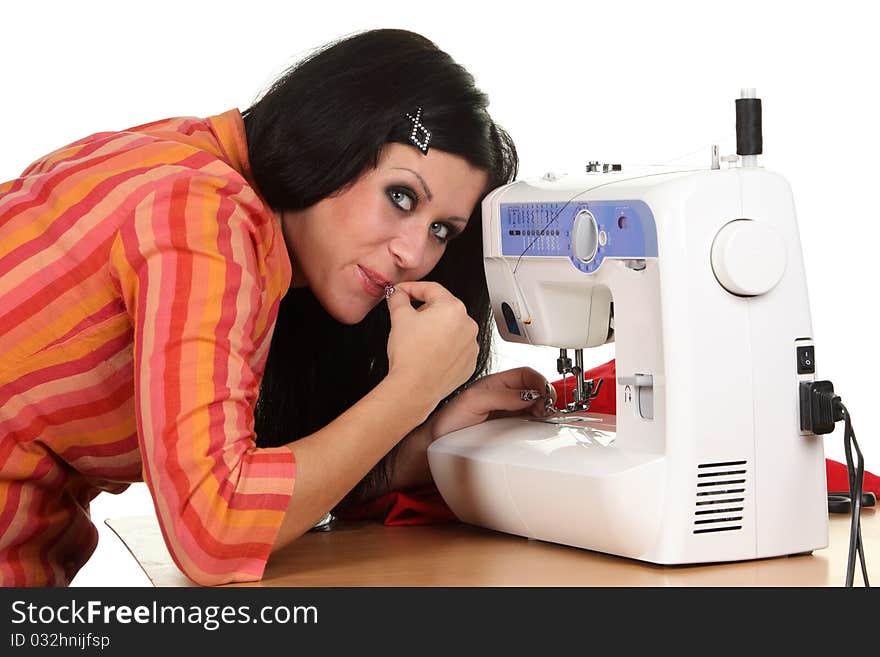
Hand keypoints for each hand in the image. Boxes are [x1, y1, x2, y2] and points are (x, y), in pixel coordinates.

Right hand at [385, 281, 479, 409]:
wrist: (415, 388)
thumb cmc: (410, 356)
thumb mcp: (399, 318)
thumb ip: (398, 298)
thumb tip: (397, 294)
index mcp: (453, 308)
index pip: (431, 289)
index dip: (412, 288)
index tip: (402, 293)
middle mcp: (467, 324)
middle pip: (443, 308)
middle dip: (424, 311)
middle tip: (407, 319)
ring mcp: (471, 344)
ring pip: (451, 328)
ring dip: (436, 330)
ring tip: (418, 341)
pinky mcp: (469, 362)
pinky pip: (456, 347)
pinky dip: (444, 347)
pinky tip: (429, 353)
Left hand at [426, 367, 556, 439]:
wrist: (436, 445)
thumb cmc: (448, 422)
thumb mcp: (473, 402)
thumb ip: (501, 396)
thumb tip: (528, 395)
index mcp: (496, 384)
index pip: (526, 375)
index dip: (539, 381)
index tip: (545, 395)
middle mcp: (504, 397)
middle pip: (535, 389)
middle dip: (546, 396)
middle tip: (546, 409)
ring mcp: (507, 413)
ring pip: (535, 406)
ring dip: (545, 410)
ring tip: (544, 418)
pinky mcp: (508, 430)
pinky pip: (529, 423)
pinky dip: (538, 424)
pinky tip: (537, 428)